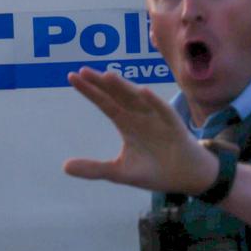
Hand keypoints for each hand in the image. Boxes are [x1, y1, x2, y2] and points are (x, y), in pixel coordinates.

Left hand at [62, 68, 222, 195]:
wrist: (186, 178)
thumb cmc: (154, 170)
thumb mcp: (119, 172)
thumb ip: (93, 168)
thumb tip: (64, 167)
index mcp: (126, 122)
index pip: (104, 102)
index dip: (90, 90)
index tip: (72, 77)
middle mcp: (139, 115)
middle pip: (117, 95)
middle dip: (101, 83)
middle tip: (84, 71)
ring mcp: (157, 119)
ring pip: (138, 99)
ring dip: (124, 87)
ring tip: (108, 76)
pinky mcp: (174, 127)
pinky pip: (163, 111)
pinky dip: (154, 102)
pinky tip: (143, 92)